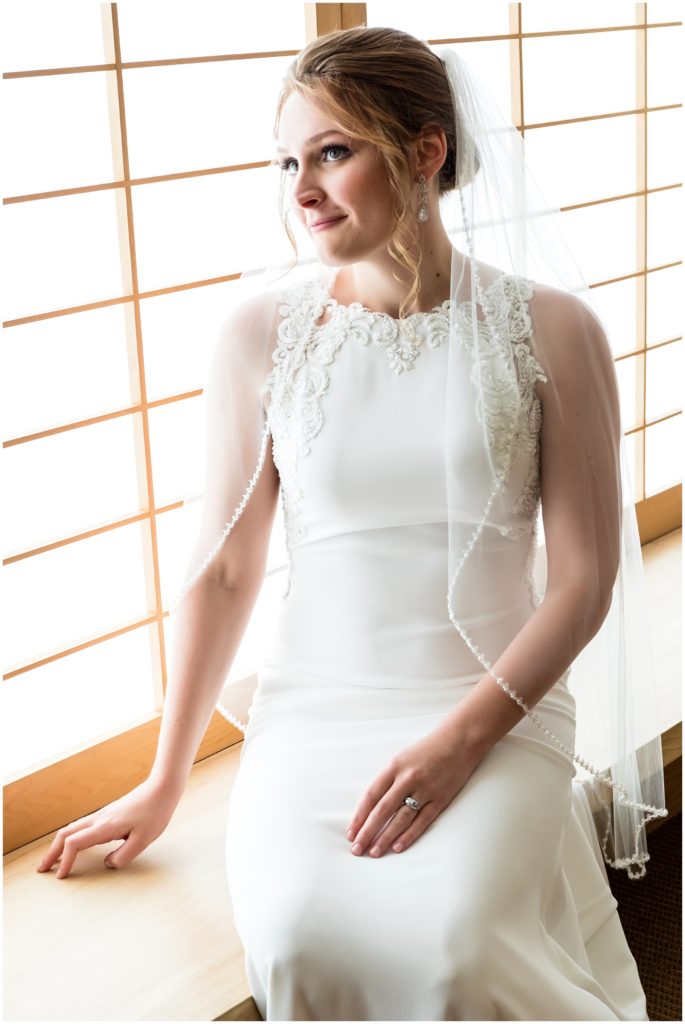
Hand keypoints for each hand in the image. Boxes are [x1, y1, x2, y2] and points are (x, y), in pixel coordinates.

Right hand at [36, 776, 182, 878]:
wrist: (161, 789)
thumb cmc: (155, 813)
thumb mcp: (143, 840)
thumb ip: (123, 856)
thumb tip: (107, 864)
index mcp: (105, 827)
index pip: (74, 843)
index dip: (65, 861)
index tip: (62, 876)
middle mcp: (99, 819)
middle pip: (65, 834)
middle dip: (52, 853)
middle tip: (42, 870)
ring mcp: (101, 815)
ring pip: (71, 829)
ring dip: (59, 844)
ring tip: (53, 860)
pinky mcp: (107, 814)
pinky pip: (81, 826)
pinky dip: (70, 838)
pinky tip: (72, 845)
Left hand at [345, 721, 482, 857]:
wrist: (458, 741)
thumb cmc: (426, 751)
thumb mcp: (401, 759)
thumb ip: (387, 780)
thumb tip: (369, 808)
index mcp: (393, 767)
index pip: (371, 796)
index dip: (359, 816)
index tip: (350, 833)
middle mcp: (407, 778)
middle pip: (382, 810)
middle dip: (367, 832)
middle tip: (357, 849)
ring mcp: (425, 789)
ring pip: (401, 819)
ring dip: (386, 838)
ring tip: (375, 852)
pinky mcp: (441, 798)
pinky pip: (422, 821)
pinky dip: (409, 835)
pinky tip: (398, 846)